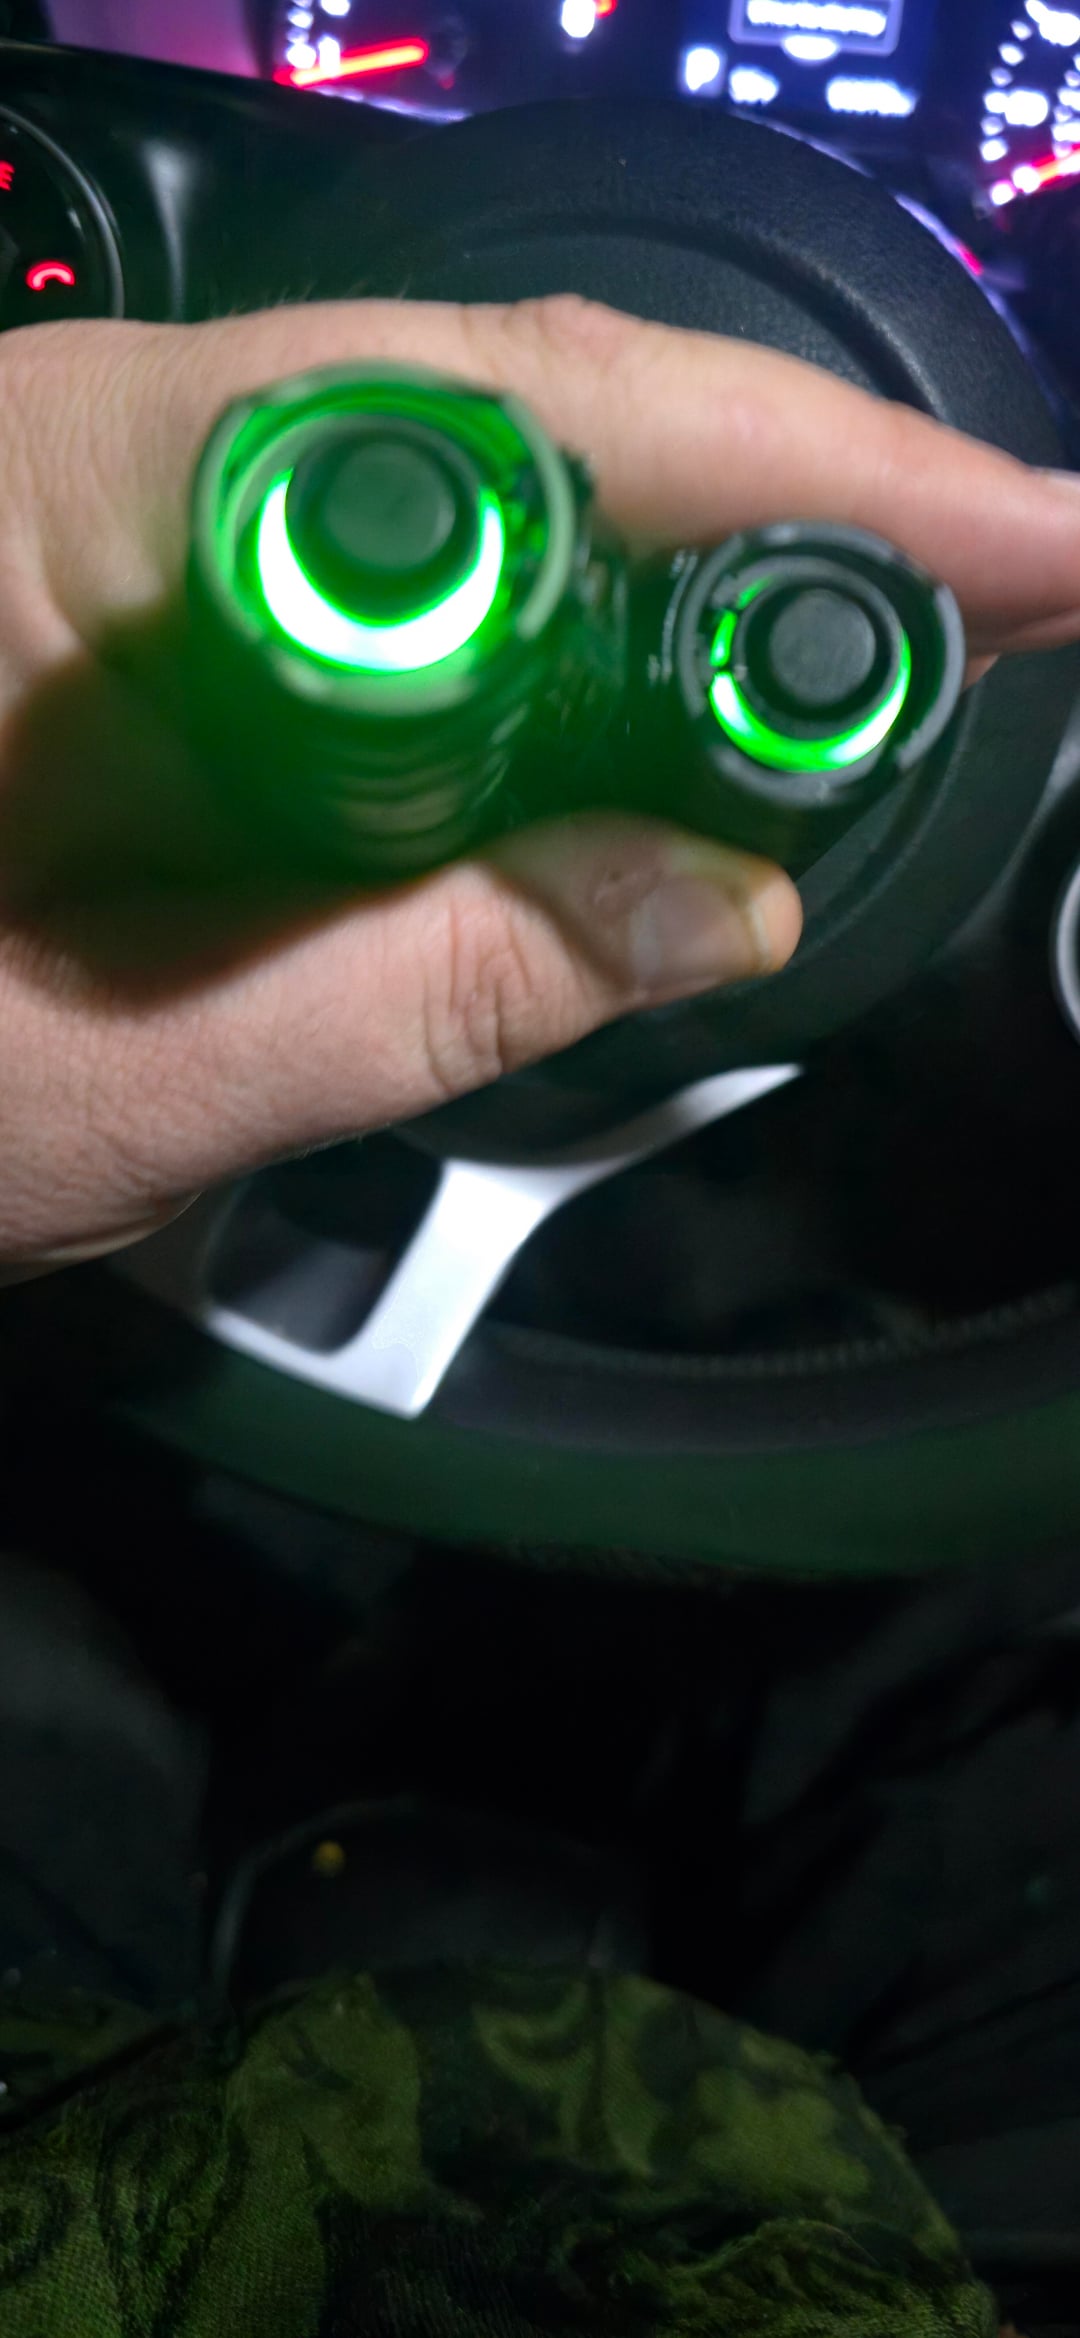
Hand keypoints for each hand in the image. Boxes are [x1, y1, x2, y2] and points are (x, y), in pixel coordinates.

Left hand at [1, 294, 1078, 1271]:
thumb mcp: (109, 1081)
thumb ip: (426, 982)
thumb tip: (719, 892)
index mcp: (69, 509)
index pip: (500, 435)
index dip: (791, 487)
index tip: (1019, 568)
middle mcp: (98, 445)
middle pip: (520, 419)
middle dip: (786, 513)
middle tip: (1017, 600)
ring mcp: (105, 506)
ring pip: (465, 495)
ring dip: (676, 589)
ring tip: (879, 664)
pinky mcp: (114, 589)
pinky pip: (377, 586)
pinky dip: (542, 659)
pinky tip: (650, 726)